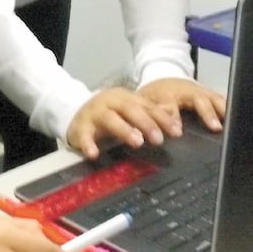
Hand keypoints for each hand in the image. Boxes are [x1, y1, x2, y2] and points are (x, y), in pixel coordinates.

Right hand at [66, 87, 181, 160]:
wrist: (75, 111)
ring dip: (124, 129)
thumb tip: (173, 114)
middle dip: (146, 123)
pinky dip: (88, 144)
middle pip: (130, 109)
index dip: (162, 118)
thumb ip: (150, 111)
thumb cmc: (109, 112)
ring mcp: (94, 113)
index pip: (147, 106)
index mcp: (125, 97)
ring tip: (137, 142)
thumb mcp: (130, 109)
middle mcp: (111, 102)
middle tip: (159, 138)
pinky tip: (94, 154)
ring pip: (110, 118)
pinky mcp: (81, 126)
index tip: (177, 132)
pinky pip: (84, 135)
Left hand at [137, 78, 225, 133]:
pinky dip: (231, 110)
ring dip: (224, 111)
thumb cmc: (155, 94)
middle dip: (208, 113)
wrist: (164, 77)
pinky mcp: (212, 95)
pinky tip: (239, 122)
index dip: (173, 117)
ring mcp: (202, 92)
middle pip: (200, 99)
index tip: (177, 131)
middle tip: (215, 128)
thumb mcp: (146, 102)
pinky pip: (223, 101)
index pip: (170, 105)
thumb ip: (149, 114)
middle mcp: (188, 91)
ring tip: (233, 125)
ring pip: (215, 98)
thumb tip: (148, 129)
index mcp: (167, 93)